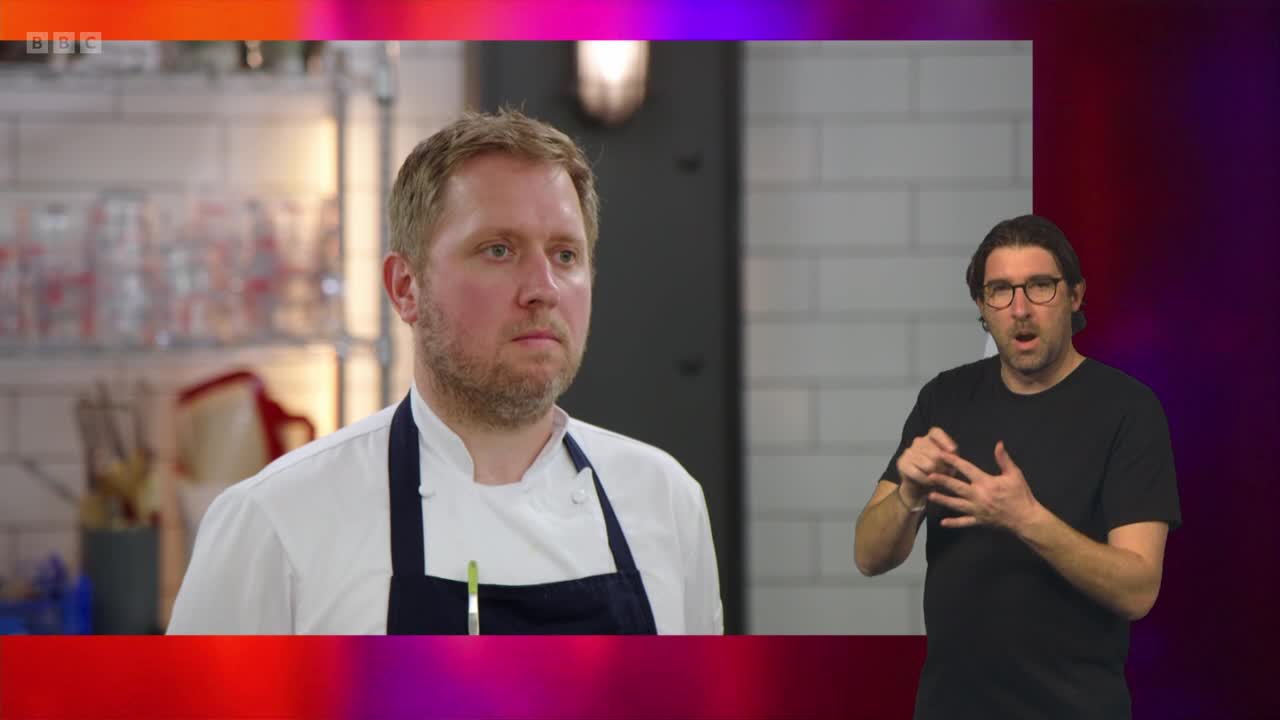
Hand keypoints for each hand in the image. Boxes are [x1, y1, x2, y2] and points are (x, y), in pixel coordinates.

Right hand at [895, 427, 958, 507]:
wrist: (920, 486)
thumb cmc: (938, 471)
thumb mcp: (949, 461)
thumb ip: (951, 455)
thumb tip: (952, 451)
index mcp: (929, 437)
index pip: (936, 433)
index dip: (945, 441)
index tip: (953, 451)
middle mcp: (918, 441)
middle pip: (936, 453)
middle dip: (945, 467)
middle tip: (947, 473)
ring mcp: (908, 451)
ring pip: (929, 465)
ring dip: (937, 475)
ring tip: (939, 478)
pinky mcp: (902, 463)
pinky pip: (918, 474)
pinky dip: (926, 480)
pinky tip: (929, 481)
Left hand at [923, 441, 1041, 531]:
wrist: (1026, 519)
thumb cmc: (1021, 495)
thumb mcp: (1015, 474)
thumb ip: (1004, 459)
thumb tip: (999, 444)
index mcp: (986, 483)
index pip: (967, 469)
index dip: (954, 461)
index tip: (942, 455)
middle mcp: (978, 496)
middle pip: (957, 487)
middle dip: (942, 481)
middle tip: (929, 476)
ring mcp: (977, 509)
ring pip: (956, 504)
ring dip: (943, 500)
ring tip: (930, 495)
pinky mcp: (979, 520)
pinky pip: (965, 522)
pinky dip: (954, 523)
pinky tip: (943, 522)